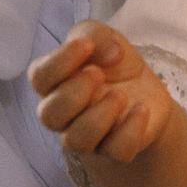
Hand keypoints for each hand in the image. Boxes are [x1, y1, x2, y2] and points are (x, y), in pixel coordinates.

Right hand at [29, 22, 186, 186]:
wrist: (146, 90)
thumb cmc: (113, 62)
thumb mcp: (103, 37)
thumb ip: (95, 35)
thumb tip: (110, 54)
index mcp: (53, 83)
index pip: (39, 77)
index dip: (59, 62)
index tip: (86, 45)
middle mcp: (61, 113)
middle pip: (49, 115)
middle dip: (75, 92)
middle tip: (99, 73)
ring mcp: (85, 135)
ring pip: (77, 140)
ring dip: (100, 116)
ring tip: (121, 95)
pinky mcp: (112, 149)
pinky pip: (115, 151)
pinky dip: (130, 131)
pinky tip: (141, 110)